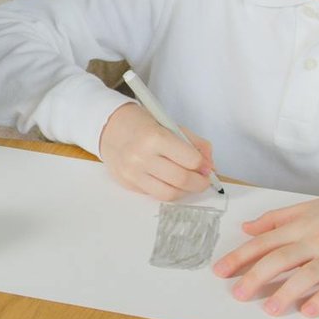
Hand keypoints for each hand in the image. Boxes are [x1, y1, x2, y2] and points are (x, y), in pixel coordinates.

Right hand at [97, 102, 215, 199]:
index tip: (206, 166)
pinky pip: (154, 194)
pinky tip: (168, 180)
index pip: (190, 160)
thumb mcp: (170, 124)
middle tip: (203, 180)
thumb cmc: (142, 124)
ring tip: (188, 183)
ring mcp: (132, 173)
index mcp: (154, 137)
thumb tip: (209, 166)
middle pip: (181, 179)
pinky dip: (167, 190)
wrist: (109, 127)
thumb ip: (194, 144)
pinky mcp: (127, 183)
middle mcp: (141, 157)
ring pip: (169, 193)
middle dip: (199, 183)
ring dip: (184, 191)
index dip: (203, 165)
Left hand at [214, 183, 318, 316]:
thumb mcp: (305, 208)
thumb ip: (275, 219)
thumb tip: (246, 228)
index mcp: (299, 226)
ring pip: (308, 273)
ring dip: (288, 291)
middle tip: (238, 294)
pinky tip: (309, 311)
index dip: (240, 257)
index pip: (263, 242)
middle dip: (257, 276)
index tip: (220, 271)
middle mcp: (315, 240)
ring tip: (270, 309)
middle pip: (281, 258)